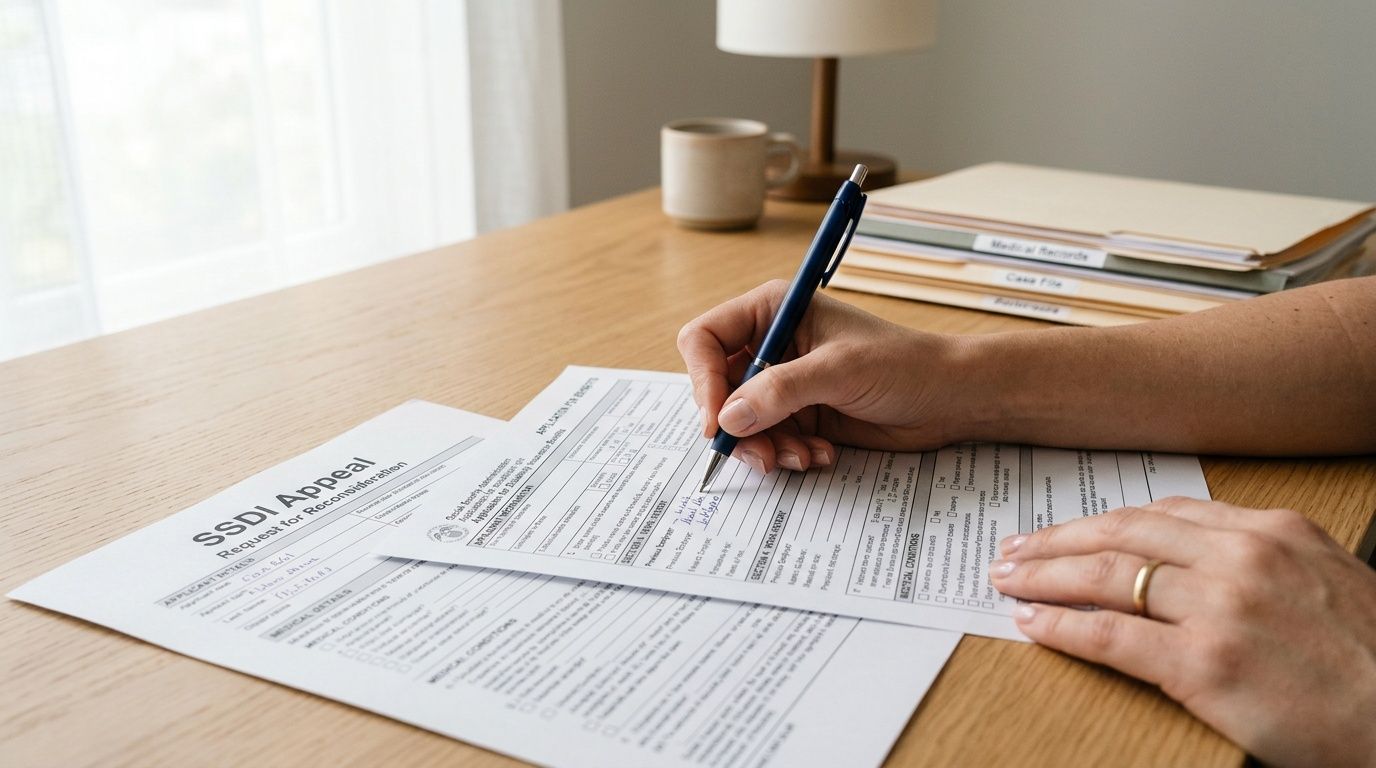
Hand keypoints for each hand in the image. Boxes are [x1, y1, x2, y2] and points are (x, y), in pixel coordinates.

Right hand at [677, 280, 959, 473]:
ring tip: (803, 456)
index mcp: (772, 310)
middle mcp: (771, 344)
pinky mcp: (798, 414)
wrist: (948, 398)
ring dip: (766, 446)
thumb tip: (727, 418)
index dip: (704, 380)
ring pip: (741, 422)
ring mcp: (783, 382)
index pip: (706, 339)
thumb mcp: (839, 371)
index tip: (718, 421)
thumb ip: (780, 391)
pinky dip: (786, 453)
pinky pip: (768, 440)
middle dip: (738, 426)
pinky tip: (819, 454)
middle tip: (762, 454)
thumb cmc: (904, 364)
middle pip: (717, 388)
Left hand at [991, 496, 1375, 765]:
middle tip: (1015, 549)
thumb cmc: (1371, 658)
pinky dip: (1062, 626)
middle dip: (1058, 540)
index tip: (1067, 531)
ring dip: (1045, 576)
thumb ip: (1261, 560)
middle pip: (1124, 534)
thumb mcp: (1327, 580)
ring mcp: (1222, 608)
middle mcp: (1242, 557)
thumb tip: (1188, 560)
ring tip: (1009, 580)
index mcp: (1272, 531)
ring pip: (1107, 576)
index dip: (1103, 522)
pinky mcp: (1205, 664)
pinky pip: (1112, 635)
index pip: (1163, 512)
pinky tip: (1033, 623)